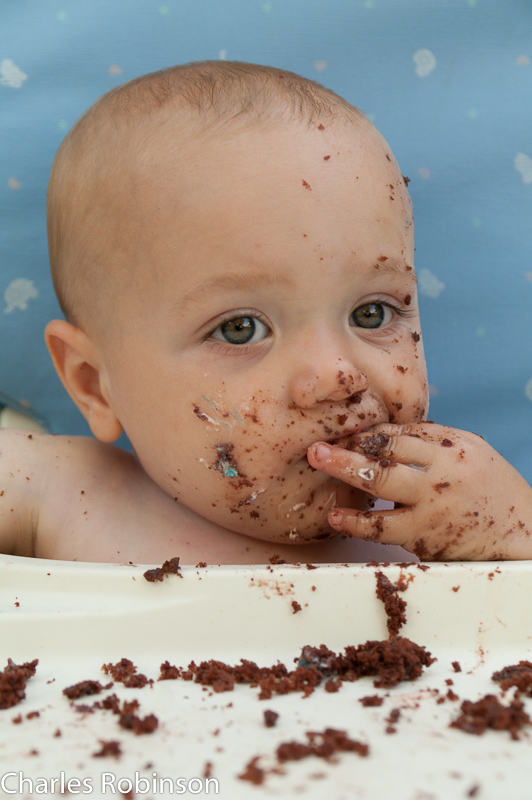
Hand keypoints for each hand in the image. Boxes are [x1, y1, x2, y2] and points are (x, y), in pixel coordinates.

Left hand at [307, 422, 531, 559]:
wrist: (521, 534)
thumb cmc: (490, 489)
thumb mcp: (470, 453)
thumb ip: (432, 442)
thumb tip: (388, 433)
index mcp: (454, 448)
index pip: (403, 434)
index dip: (370, 433)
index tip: (346, 433)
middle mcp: (443, 474)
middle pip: (388, 453)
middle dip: (349, 449)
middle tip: (317, 446)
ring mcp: (433, 506)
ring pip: (382, 487)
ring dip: (346, 475)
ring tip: (319, 466)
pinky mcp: (425, 537)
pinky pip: (384, 528)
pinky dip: (357, 522)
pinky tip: (338, 517)